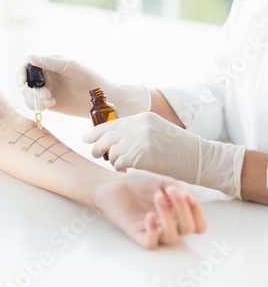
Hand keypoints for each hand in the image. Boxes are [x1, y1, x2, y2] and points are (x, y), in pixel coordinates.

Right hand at [16, 55, 149, 116]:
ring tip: (50, 102)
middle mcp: (46, 76)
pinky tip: (50, 105)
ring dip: (34, 99)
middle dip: (31, 91)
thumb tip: (30, 57)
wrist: (102, 100)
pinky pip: (34, 104)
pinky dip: (37, 106)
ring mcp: (47, 90)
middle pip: (26, 82)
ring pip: (28, 95)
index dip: (21, 74)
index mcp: (50, 63)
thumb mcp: (72, 67)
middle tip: (47, 96)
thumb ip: (51, 62)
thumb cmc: (91, 79)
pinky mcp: (49, 103)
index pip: (28, 66)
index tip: (22, 84)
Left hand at [83, 112, 245, 197]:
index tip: (86, 138)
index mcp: (142, 118)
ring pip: (112, 153)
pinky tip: (126, 168)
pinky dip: (120, 167)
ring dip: (114, 161)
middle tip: (94, 154)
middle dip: (97, 147)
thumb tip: (114, 137)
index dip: (95, 132)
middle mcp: (139, 126)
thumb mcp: (157, 129)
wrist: (200, 158)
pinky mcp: (142, 156)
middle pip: (107, 138)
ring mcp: (140, 140)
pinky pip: (120, 163)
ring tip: (121, 164)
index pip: (111, 123)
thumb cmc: (180, 148)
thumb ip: (137, 130)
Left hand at [94, 170, 205, 249]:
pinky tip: (148, 216)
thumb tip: (190, 198)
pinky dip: (153, 232)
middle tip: (169, 191)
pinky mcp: (137, 234)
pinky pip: (150, 243)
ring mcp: (153, 230)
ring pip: (171, 237)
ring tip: (157, 196)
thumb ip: (179, 189)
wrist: (113, 184)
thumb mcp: (163, 181)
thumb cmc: (138, 184)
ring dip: (168, 216)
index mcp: (177, 214)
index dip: (198, 213)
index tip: (188, 195)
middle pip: (188, 229)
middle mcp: (168, 225)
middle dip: (183, 210)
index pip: (198, 225)